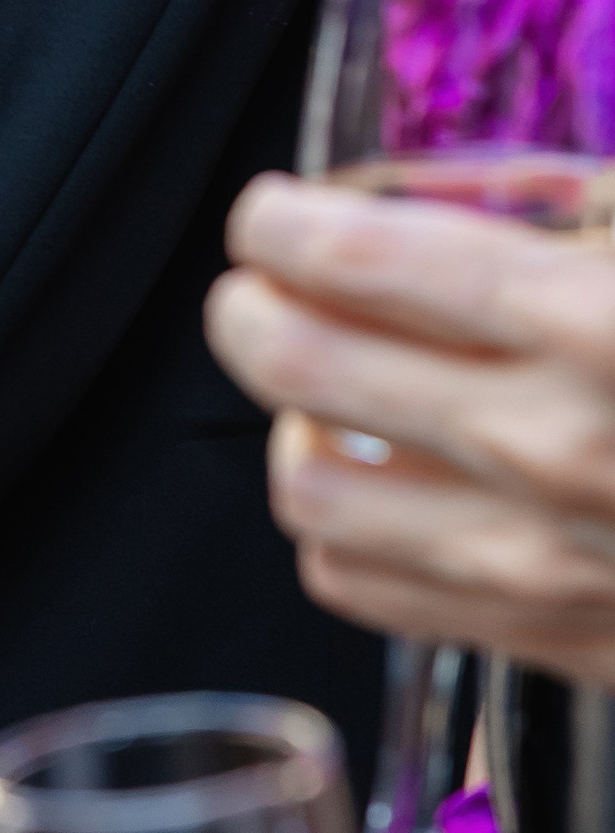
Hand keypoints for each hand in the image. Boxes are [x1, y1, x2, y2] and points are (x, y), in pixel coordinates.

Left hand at [206, 171, 614, 683]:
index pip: (343, 256)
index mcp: (587, 320)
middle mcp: (553, 451)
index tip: (275, 212)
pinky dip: (351, 530)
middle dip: (252, 306)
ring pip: (310, 491)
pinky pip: (374, 592)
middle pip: (290, 364)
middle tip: (269, 282)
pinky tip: (392, 482)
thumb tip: (390, 186)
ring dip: (297, 426)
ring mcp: (555, 567)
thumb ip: (539, 193)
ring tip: (330, 389)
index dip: (274, 220)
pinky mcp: (572, 647)